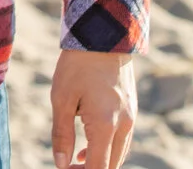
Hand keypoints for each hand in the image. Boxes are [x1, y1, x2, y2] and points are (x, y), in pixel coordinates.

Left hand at [51, 50, 135, 168]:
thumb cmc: (77, 66)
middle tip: (69, 166)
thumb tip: (61, 164)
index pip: (97, 168)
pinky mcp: (132, 110)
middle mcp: (123, 126)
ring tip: (78, 158)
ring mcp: (131, 118)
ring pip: (119, 154)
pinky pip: (123, 140)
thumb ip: (61, 135)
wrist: (103, 36)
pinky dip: (108, 148)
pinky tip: (90, 142)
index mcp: (105, 126)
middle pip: (112, 165)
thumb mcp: (61, 99)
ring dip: (101, 161)